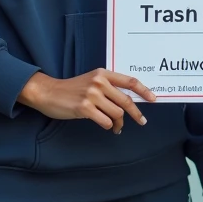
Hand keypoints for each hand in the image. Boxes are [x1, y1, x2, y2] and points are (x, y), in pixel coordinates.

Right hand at [17, 69, 155, 133]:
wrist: (49, 92)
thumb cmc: (72, 89)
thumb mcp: (92, 81)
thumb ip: (108, 87)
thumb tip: (128, 101)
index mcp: (103, 74)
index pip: (129, 81)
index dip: (144, 90)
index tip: (153, 99)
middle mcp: (99, 82)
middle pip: (126, 101)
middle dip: (136, 113)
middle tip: (142, 121)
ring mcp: (91, 95)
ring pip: (116, 113)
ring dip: (119, 123)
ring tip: (117, 128)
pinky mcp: (84, 108)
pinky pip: (105, 121)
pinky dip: (108, 126)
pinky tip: (107, 126)